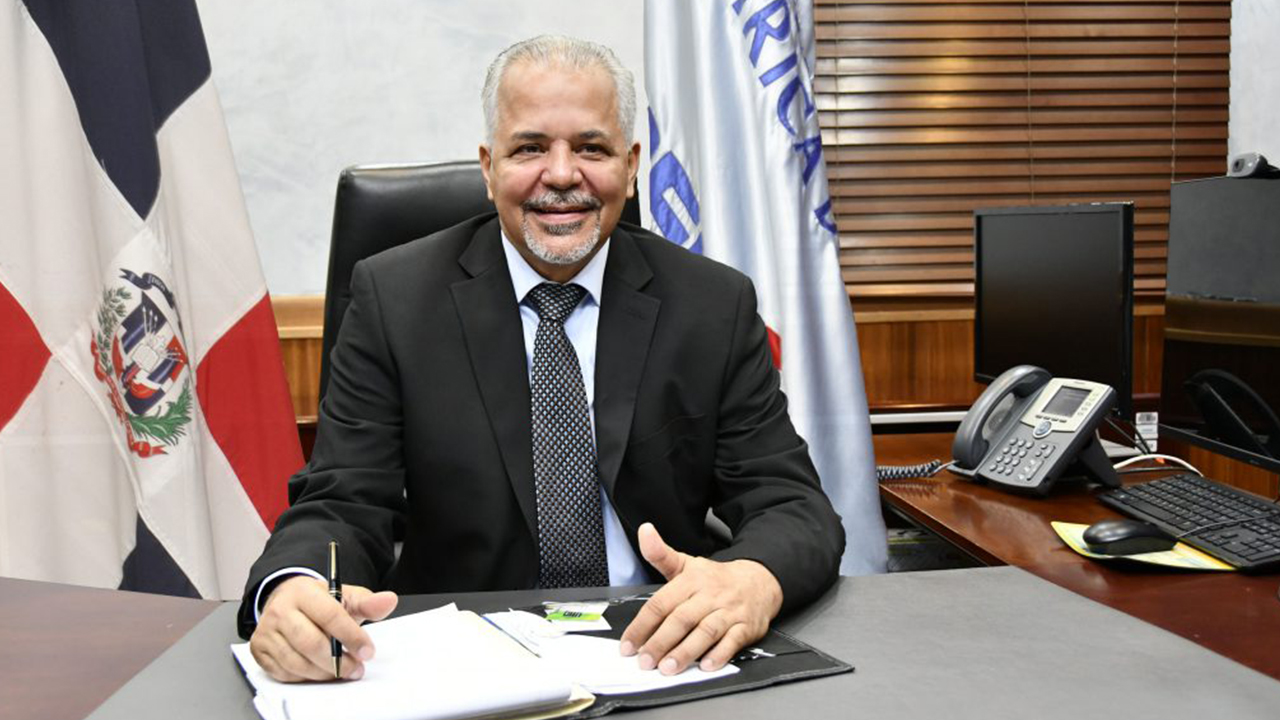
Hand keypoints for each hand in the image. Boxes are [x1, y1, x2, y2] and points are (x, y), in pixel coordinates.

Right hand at [249, 575, 397, 681]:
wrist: (286, 600)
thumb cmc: (318, 601)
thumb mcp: (344, 596)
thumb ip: (367, 602)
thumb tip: (389, 600)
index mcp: (302, 592)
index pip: (329, 616)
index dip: (351, 636)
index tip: (367, 651)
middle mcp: (280, 610)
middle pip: (310, 643)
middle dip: (337, 661)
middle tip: (356, 668)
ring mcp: (266, 632)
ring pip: (297, 662)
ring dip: (324, 672)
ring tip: (342, 670)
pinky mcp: (260, 650)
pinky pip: (285, 672)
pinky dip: (306, 676)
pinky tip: (319, 670)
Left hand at [619, 522, 782, 675]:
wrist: (759, 580)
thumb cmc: (716, 579)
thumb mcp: (686, 564)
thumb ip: (661, 554)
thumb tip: (644, 531)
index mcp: (691, 580)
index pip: (661, 603)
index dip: (642, 625)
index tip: (628, 644)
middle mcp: (710, 595)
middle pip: (682, 619)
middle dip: (661, 642)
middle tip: (645, 660)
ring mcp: (729, 611)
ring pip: (705, 632)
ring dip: (686, 651)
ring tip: (668, 667)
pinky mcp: (746, 627)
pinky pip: (732, 642)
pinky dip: (720, 655)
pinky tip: (706, 665)